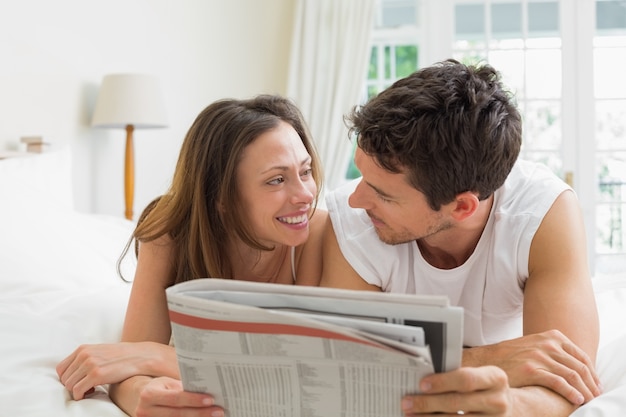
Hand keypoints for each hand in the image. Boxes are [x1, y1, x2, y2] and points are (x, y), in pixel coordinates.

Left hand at [56, 342, 174, 399]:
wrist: (140, 356)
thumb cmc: (121, 357)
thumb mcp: (100, 352)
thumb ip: (86, 358)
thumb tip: (73, 372)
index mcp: (83, 349)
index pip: (61, 369)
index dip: (68, 378)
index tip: (79, 382)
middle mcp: (84, 355)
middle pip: (64, 378)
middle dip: (73, 386)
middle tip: (88, 387)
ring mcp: (89, 364)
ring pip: (69, 385)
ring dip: (78, 391)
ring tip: (92, 389)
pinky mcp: (96, 375)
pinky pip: (77, 391)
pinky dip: (81, 396)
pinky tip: (94, 392)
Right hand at [134, 377, 222, 416]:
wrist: (143, 399)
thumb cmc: (161, 388)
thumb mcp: (168, 384)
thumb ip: (183, 388)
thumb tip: (208, 390)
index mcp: (149, 395)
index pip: (175, 398)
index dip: (193, 400)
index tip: (211, 399)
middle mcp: (145, 411)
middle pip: (178, 414)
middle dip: (200, 413)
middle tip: (218, 411)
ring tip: (215, 416)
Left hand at [401, 366, 511, 415]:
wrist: (508, 408)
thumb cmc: (484, 387)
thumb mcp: (479, 376)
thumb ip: (456, 376)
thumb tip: (422, 381)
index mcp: (495, 378)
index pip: (466, 379)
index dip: (442, 382)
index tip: (421, 385)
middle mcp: (498, 401)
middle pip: (457, 403)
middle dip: (428, 403)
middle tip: (407, 402)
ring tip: (411, 415)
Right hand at [463, 330, 600, 404]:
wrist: (487, 361)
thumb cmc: (511, 357)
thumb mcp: (535, 346)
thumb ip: (553, 351)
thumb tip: (574, 367)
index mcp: (551, 337)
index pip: (581, 356)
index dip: (592, 373)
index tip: (595, 385)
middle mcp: (547, 344)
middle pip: (579, 367)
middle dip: (591, 384)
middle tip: (594, 396)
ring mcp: (539, 356)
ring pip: (572, 376)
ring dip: (584, 391)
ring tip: (588, 401)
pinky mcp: (531, 370)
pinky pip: (558, 382)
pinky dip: (570, 392)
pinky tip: (575, 399)